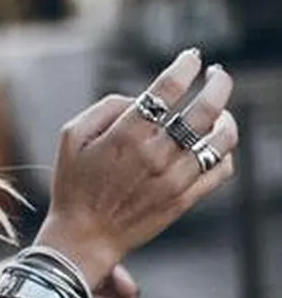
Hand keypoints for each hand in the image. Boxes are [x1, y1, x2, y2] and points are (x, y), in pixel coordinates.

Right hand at [35, 48, 237, 288]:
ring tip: (220, 113)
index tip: (192, 58)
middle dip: (218, 83)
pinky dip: (224, 153)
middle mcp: (155, 154)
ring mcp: (174, 179)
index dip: (186, 65)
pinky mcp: (183, 200)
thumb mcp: (71, 137)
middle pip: (206, 108)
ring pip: (220, 139)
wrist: (83, 239)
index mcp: (127, 134)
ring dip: (226, 117)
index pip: (169, 87)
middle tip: (217, 75)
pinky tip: (213, 146)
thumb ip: (105, 107)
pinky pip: (220, 171)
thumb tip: (137, 98)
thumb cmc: (74, 187)